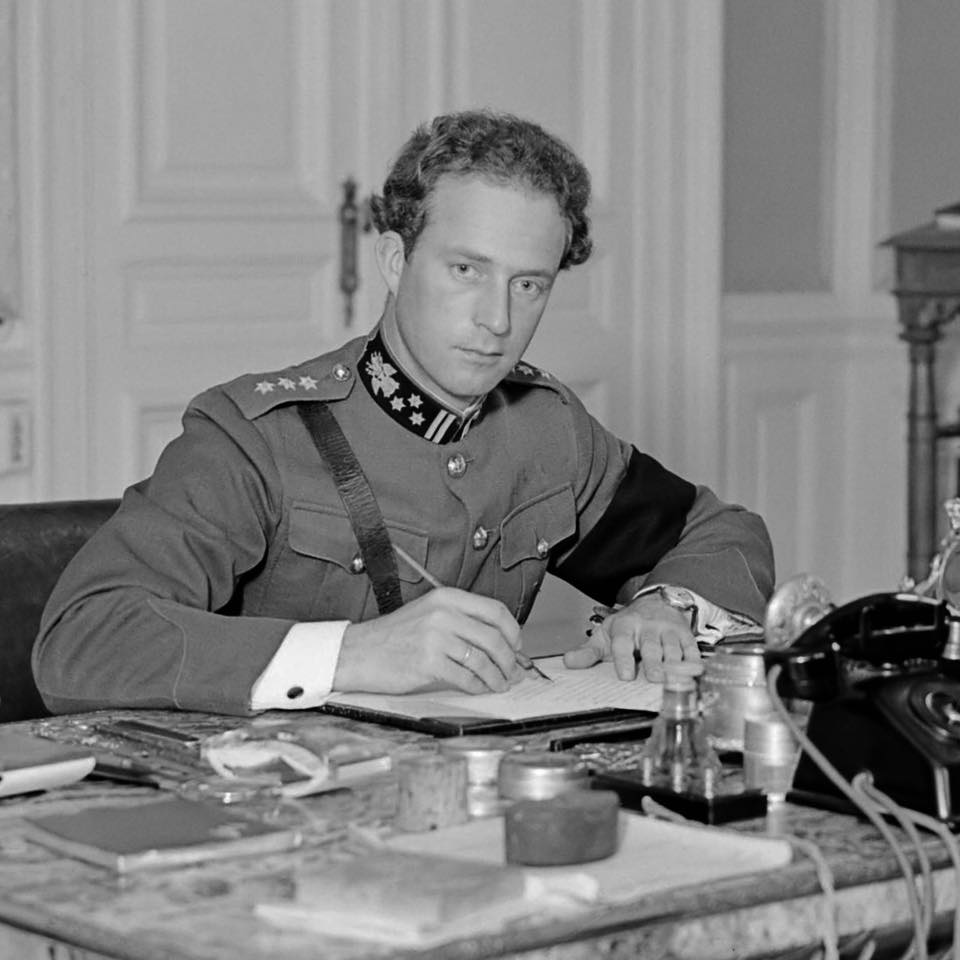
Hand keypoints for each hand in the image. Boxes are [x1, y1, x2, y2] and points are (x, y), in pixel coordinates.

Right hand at [333, 587, 524, 694]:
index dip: (513, 630)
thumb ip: (461, 622)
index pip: (495, 610)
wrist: (358, 652)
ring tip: (500, 683)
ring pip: (484, 660)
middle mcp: (443, 614)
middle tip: (514, 671)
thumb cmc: (393, 636)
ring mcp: (436, 638)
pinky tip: (480, 688)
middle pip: (494, 637)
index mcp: (446, 597)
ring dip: (497, 677)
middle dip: (510, 659)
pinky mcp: (429, 663)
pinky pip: (466, 678)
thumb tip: (499, 642)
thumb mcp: (429, 614)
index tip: (517, 645)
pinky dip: (479, 686)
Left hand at [563, 595, 701, 681]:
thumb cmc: (629, 625)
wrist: (657, 603)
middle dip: (653, 662)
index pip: (623, 642)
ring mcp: (668, 631)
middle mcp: (647, 627)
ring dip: (674, 664)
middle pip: (651, 646)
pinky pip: (692, 649)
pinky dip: (694, 661)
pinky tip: (694, 671)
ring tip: (673, 679)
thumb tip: (568, 663)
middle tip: (654, 678)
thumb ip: (588, 652)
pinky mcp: (685, 636)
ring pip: (672, 648)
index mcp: (625, 626)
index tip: (625, 675)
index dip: (623, 659)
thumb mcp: (606, 635)